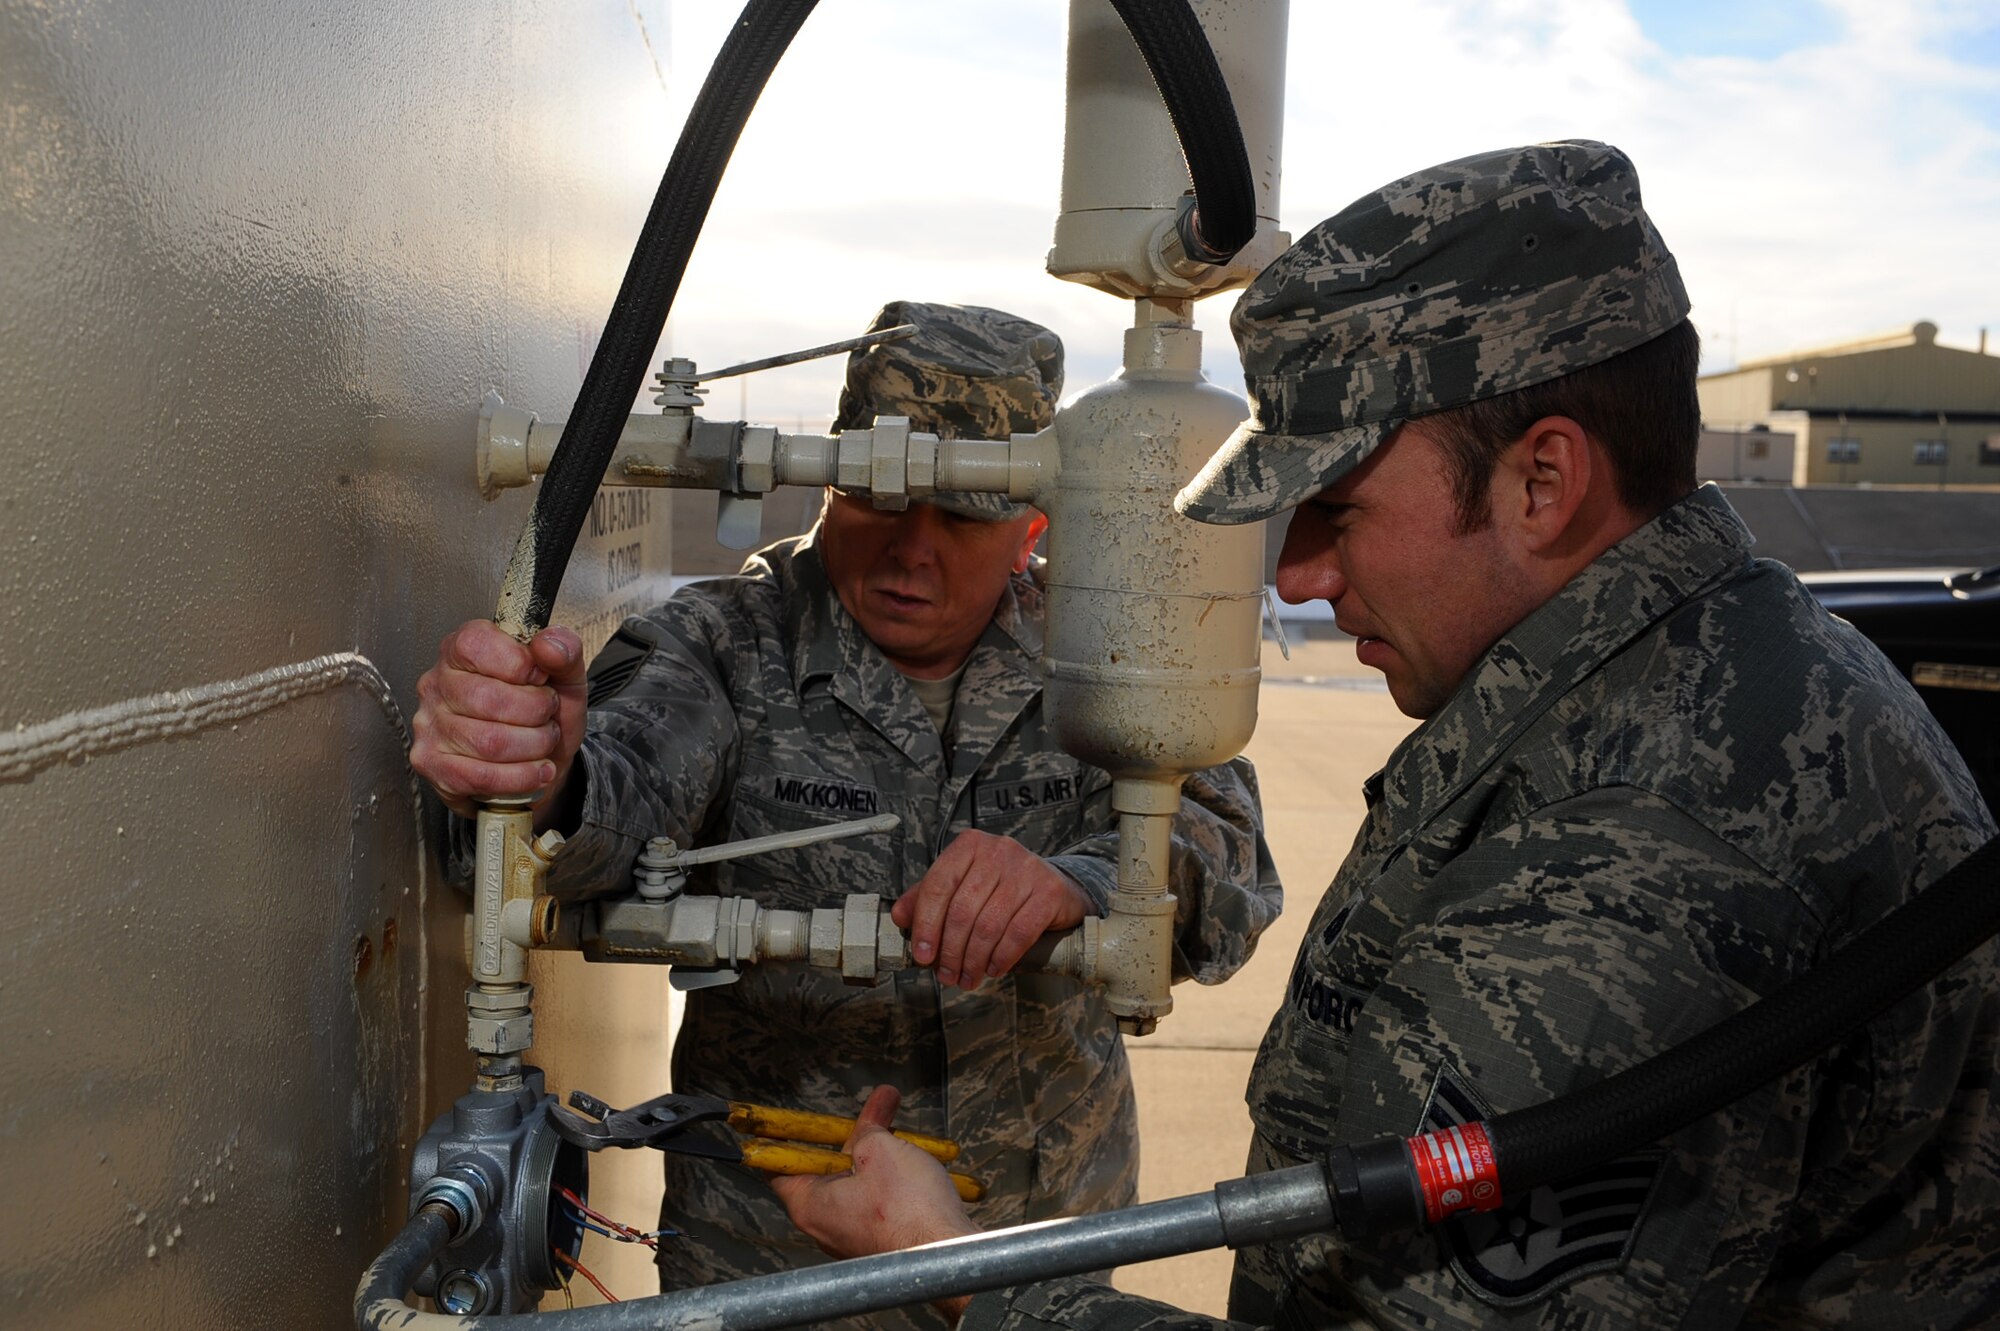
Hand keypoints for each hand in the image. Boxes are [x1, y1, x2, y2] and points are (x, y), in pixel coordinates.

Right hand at [409, 619, 586, 818]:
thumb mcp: (564, 676)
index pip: (476, 644)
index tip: (539, 678)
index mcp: (461, 649)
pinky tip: (537, 770)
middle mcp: (437, 683)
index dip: (519, 663)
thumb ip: (564, 651)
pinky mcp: (431, 764)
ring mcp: (429, 725)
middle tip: (547, 716)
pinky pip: (480, 776)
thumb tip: (548, 644)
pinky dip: (521, 777)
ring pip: (488, 742)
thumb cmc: (543, 713)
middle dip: (536, 712)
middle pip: (488, 698)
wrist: (541, 762)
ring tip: (544, 742)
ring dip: (533, 746)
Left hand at [770, 1086, 980, 1319]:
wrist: (946, 1255)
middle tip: (878, 1108)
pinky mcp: (882, 1239)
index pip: (782, 1168)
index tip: (797, 1122)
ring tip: (904, 1123)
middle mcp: (826, 1225)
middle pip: (829, 1169)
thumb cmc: (907, 1210)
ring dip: (882, 1152)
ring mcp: (854, 1235)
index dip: (790, 1139)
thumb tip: (866, 1128)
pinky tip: (917, 1157)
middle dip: (855, 1136)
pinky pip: (881, 1200)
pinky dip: (895, 1177)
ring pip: (860, 1183)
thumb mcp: (880, 1150)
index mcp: (810, 1205)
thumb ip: (865, 1133)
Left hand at [892, 831, 1091, 988]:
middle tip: (947, 975)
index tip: (922, 955)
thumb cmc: (1002, 888)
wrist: (1055, 887)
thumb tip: (899, 916)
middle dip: (951, 951)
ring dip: (974, 960)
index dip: (925, 924)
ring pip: (989, 925)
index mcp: (970, 845)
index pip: (938, 885)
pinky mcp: (1048, 891)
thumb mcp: (963, 885)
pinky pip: (1019, 932)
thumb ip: (929, 897)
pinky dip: (1002, 957)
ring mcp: (1026, 869)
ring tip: (968, 977)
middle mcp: (998, 851)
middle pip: (962, 910)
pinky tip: (994, 969)